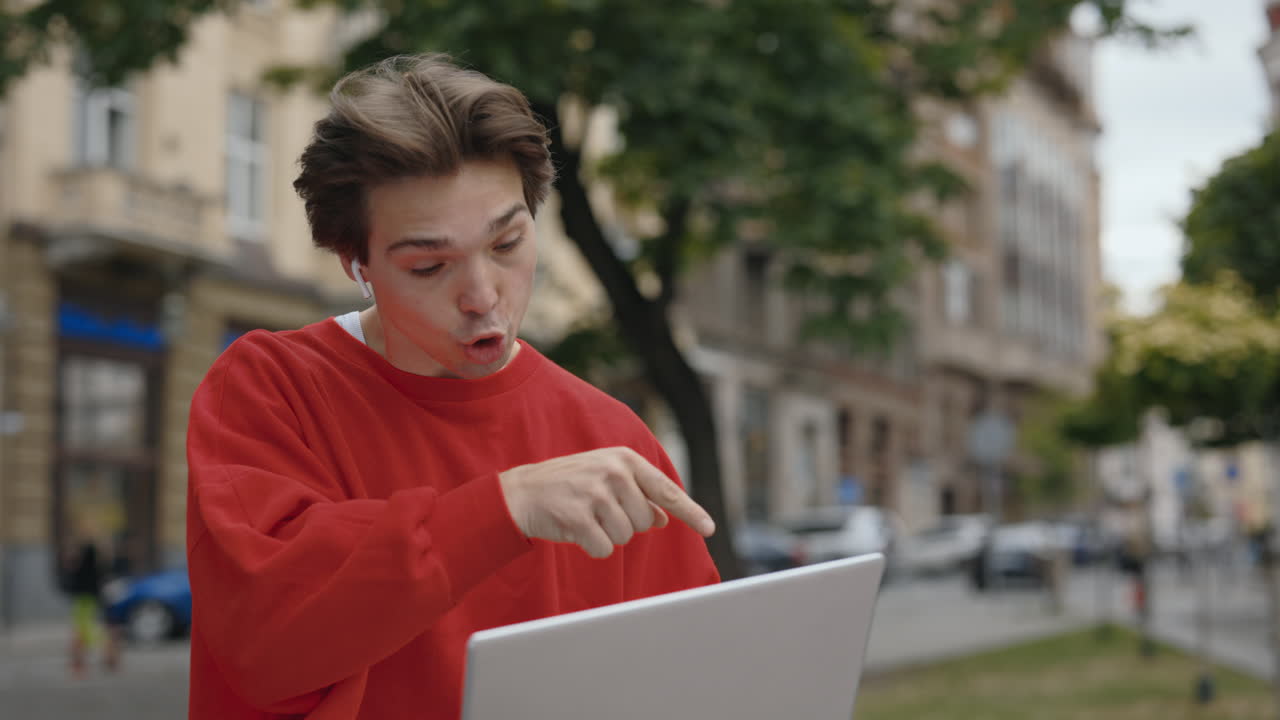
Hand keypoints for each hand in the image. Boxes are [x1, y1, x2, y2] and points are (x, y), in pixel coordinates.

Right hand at [498, 446, 715, 558]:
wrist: (520, 493)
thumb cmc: (567, 486)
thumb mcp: (604, 480)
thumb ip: (637, 495)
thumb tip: (663, 517)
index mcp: (624, 459)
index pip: (665, 490)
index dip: (690, 512)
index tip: (709, 528)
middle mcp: (614, 472)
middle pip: (644, 522)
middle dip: (624, 524)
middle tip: (597, 511)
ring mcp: (595, 493)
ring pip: (625, 537)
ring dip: (606, 535)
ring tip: (584, 516)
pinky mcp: (578, 516)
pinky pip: (604, 548)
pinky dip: (592, 546)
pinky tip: (575, 529)